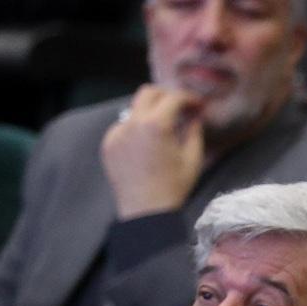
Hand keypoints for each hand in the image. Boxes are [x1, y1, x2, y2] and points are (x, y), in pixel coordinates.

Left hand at [100, 86, 205, 219]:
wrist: (146, 211)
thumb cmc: (174, 187)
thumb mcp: (193, 160)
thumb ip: (194, 132)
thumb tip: (195, 116)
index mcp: (156, 125)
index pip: (172, 98)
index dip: (188, 98)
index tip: (197, 105)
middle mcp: (132, 123)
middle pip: (147, 93)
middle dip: (165, 95)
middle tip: (179, 107)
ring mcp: (116, 132)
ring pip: (134, 109)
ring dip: (150, 112)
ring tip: (162, 128)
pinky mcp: (108, 143)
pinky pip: (123, 126)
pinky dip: (136, 129)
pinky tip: (146, 145)